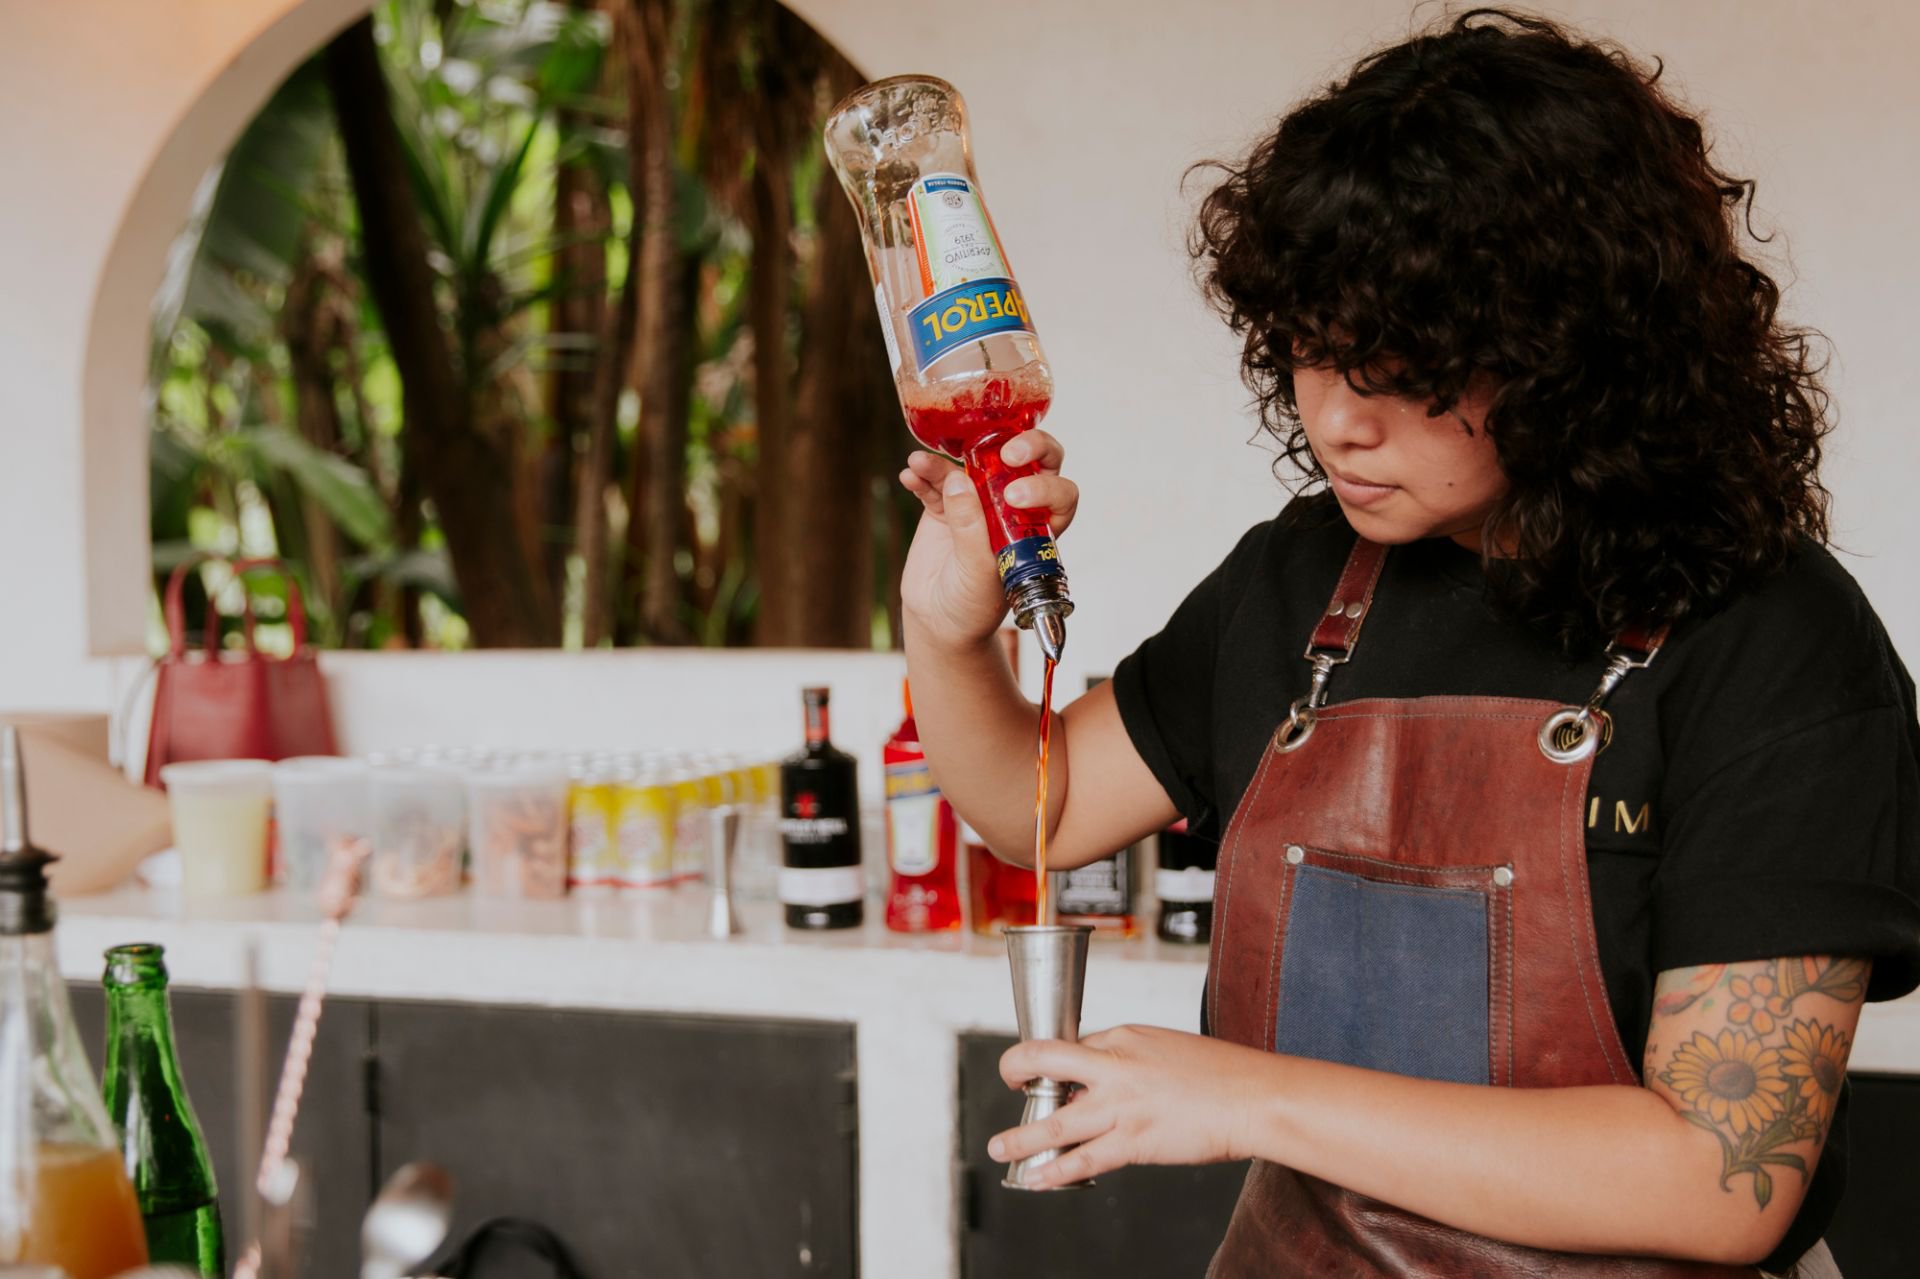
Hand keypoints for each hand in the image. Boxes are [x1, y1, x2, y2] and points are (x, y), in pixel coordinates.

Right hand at [897, 431, 1079, 647]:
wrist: (939, 621)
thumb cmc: (973, 604)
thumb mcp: (978, 572)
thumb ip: (971, 528)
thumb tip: (959, 481)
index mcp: (1037, 527)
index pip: (1059, 493)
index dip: (1045, 487)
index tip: (1015, 495)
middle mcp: (1012, 508)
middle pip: (1029, 462)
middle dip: (1020, 446)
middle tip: (1002, 452)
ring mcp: (977, 503)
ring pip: (970, 466)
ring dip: (944, 461)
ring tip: (922, 462)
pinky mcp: (944, 508)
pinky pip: (934, 482)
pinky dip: (922, 476)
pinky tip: (909, 476)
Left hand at [989, 1024, 1277, 1187]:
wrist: (1255, 1097)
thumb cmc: (1219, 1073)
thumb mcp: (1164, 1046)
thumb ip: (1129, 1059)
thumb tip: (1101, 1081)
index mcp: (1124, 1036)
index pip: (1072, 1045)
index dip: (1053, 1059)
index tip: (1041, 1069)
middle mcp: (1116, 1066)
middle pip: (1047, 1063)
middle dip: (1015, 1071)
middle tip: (1007, 1083)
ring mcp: (1122, 1106)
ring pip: (1056, 1122)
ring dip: (1021, 1137)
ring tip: (1000, 1147)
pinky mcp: (1135, 1142)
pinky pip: (1084, 1160)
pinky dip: (1055, 1170)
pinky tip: (1037, 1177)